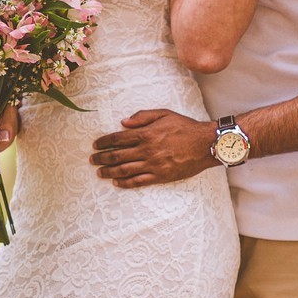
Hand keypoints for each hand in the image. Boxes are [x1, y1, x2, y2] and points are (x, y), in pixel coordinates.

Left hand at [90, 110, 215, 187]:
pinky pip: (138, 182)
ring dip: (109, 172)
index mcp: (146, 134)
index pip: (118, 139)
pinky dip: (125, 183)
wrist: (205, 144)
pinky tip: (116, 182)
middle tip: (92, 159)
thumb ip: (142, 117)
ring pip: (124, 170)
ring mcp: (153, 165)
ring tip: (99, 172)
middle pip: (117, 156)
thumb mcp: (164, 114)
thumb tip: (123, 122)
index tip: (95, 145)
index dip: (104, 142)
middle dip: (101, 158)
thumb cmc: (185, 127)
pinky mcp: (160, 176)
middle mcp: (147, 150)